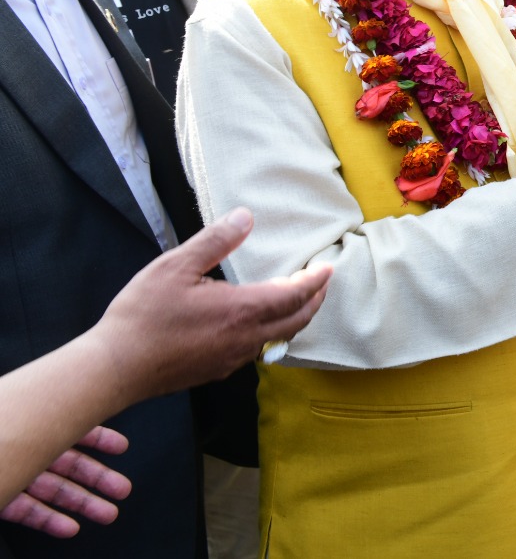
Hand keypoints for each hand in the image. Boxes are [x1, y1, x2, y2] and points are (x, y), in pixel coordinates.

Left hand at [1, 427, 129, 538]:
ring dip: (82, 503)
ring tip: (107, 514)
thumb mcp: (24, 415)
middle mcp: (24, 449)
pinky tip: (69, 527)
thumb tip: (87, 414)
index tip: (121, 448)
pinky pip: (26, 511)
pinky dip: (49, 520)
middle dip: (98, 478)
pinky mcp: (1, 500)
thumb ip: (55, 422)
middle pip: (67, 464)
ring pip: (52, 489)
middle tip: (122, 489)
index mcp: (30, 422)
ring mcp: (13, 475)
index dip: (97, 438)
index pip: (69, 428)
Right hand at [88, 209, 330, 403]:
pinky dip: (271, 334)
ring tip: (297, 302)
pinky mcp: (216, 371)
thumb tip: (245, 217)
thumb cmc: (143, 315)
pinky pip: (256, 351)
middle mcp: (245, 339)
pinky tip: (259, 326)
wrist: (115, 368)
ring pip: (278, 339)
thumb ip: (215, 241)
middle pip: (296, 321)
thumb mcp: (175, 267)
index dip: (315, 281)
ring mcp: (232, 359)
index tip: (328, 268)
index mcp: (242, 310)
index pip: (295, 295)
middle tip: (321, 284)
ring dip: (294, 319)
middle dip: (314, 301)